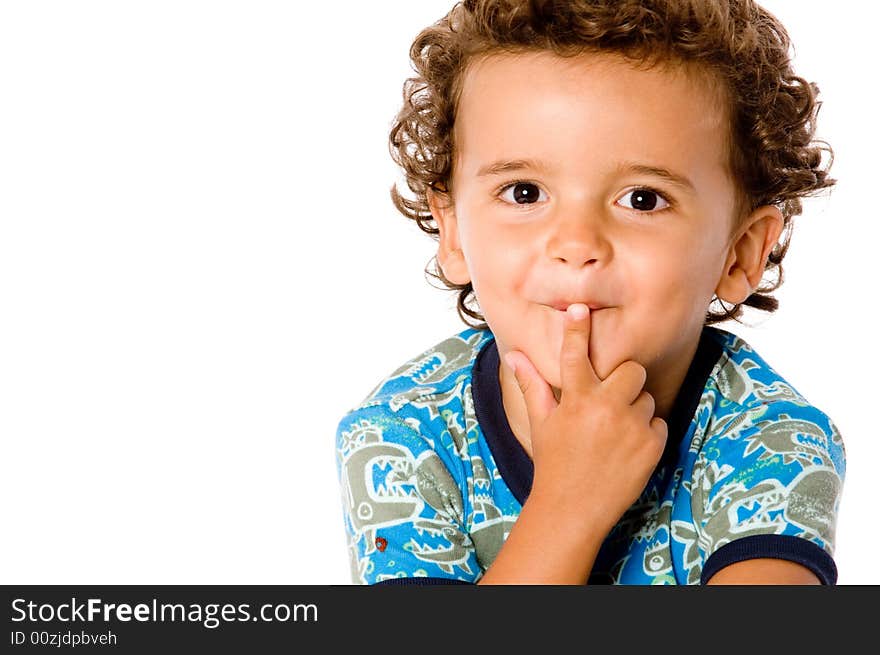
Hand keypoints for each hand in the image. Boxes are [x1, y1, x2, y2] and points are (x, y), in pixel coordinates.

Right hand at [504, 303, 667, 534]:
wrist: (572, 509)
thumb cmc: (554, 462)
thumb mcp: (541, 422)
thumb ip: (532, 384)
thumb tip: (512, 354)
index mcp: (576, 399)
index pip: (576, 353)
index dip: (577, 328)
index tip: (580, 308)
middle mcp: (605, 407)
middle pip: (631, 369)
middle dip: (623, 381)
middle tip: (610, 401)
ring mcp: (631, 426)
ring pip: (646, 397)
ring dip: (634, 409)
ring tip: (614, 433)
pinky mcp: (652, 445)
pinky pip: (658, 422)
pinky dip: (646, 433)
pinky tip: (627, 448)